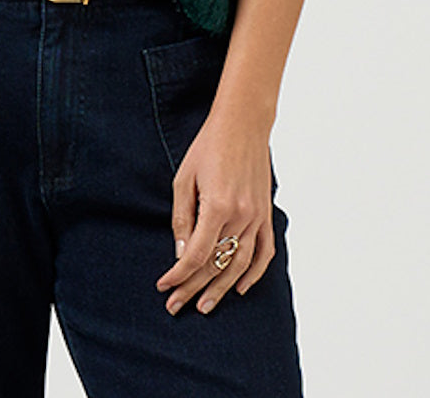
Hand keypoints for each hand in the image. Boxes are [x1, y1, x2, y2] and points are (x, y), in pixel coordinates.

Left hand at [154, 103, 274, 315]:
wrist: (243, 124)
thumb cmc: (209, 146)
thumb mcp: (184, 178)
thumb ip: (182, 218)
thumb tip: (180, 252)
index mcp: (217, 206)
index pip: (195, 255)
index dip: (178, 275)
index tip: (164, 287)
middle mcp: (240, 216)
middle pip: (216, 264)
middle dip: (193, 288)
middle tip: (176, 306)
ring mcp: (257, 217)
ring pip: (240, 265)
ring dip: (221, 289)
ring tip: (205, 305)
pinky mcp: (266, 215)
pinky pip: (264, 252)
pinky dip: (254, 274)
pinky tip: (240, 287)